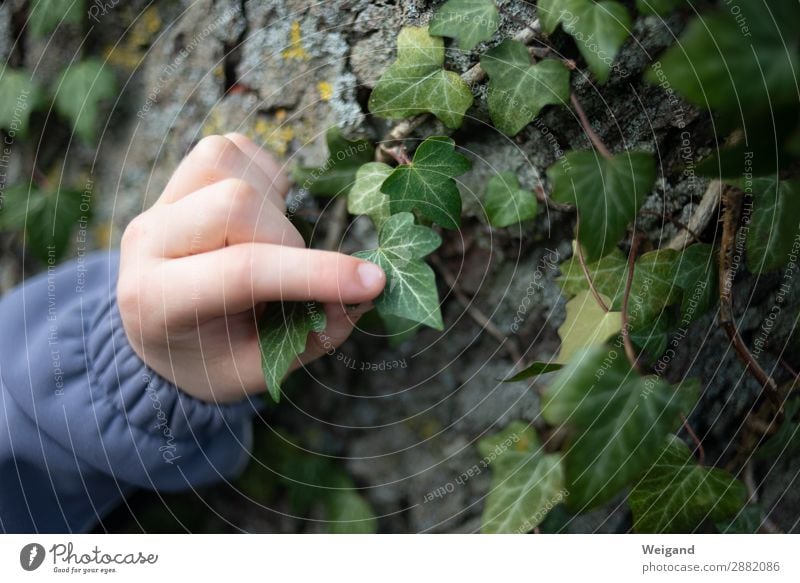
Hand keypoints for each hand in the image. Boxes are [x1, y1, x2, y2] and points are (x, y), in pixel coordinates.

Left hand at [117, 133, 385, 401]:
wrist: (158, 334)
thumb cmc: (209, 357)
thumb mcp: (257, 370)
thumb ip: (312, 336)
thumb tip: (367, 292)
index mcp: (158, 300)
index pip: (242, 271)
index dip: (316, 272)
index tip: (371, 282)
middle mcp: (147, 241)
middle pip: (236, 203)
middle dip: (289, 239)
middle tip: (293, 274)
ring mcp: (158, 203)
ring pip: (228, 161)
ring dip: (272, 201)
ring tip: (274, 241)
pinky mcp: (176, 179)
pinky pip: (231, 148)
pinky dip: (264, 176)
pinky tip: (261, 216)